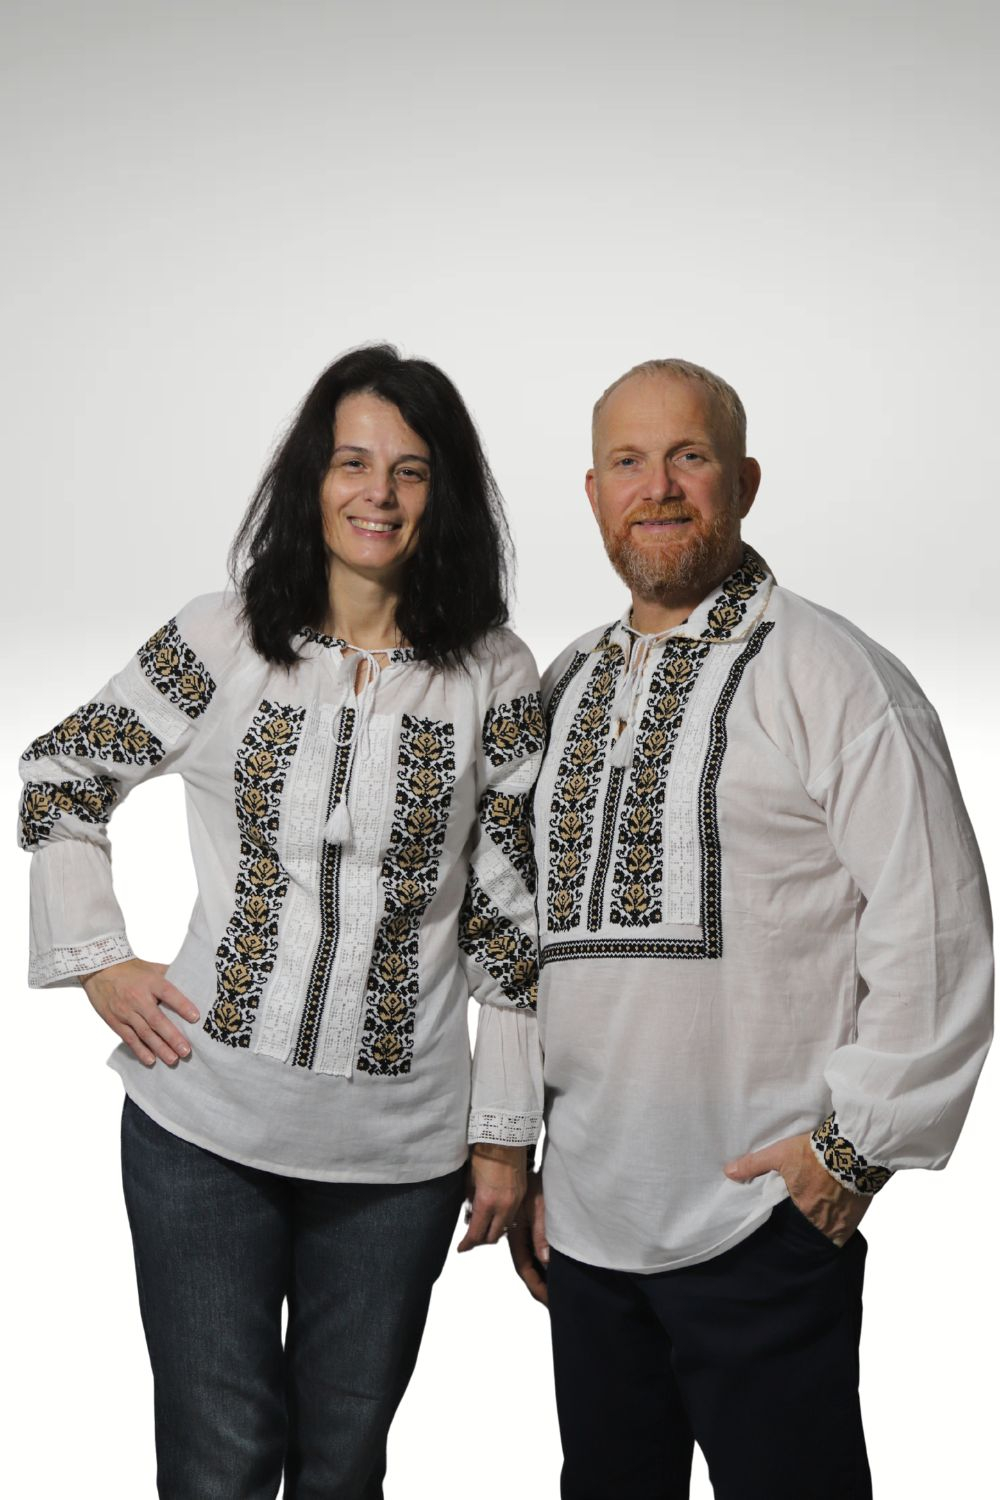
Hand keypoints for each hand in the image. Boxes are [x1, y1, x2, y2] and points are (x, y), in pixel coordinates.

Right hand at [82, 958, 199, 1066]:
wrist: (99, 970)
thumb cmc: (130, 969)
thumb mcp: (151, 968)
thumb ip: (170, 975)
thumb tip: (192, 983)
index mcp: (150, 982)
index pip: (168, 993)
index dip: (182, 1005)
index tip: (195, 1018)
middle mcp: (138, 998)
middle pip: (156, 1020)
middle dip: (172, 1037)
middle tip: (186, 1051)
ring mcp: (125, 1011)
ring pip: (144, 1033)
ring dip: (159, 1048)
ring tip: (173, 1059)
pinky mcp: (114, 1021)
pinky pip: (129, 1038)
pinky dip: (140, 1050)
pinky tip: (150, 1060)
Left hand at [457, 1143, 526, 1251]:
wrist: (505, 1137)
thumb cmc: (484, 1154)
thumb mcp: (470, 1180)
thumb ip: (470, 1200)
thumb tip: (469, 1214)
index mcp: (486, 1202)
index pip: (476, 1234)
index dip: (467, 1244)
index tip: (461, 1248)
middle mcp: (503, 1206)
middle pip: (493, 1237)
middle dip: (481, 1240)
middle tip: (471, 1237)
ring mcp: (515, 1201)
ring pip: (505, 1227)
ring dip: (494, 1229)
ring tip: (483, 1222)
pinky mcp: (522, 1194)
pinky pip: (513, 1215)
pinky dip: (503, 1218)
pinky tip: (495, 1211)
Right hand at [507, 1171, 548, 1304]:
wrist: (522, 1165)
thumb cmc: (533, 1182)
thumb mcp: (541, 1206)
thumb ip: (541, 1233)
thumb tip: (545, 1261)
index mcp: (516, 1235)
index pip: (525, 1269)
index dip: (537, 1287)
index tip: (550, 1301)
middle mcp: (516, 1237)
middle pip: (526, 1269)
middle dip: (539, 1288)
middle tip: (555, 1303)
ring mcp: (520, 1232)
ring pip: (528, 1262)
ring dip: (540, 1277)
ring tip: (555, 1290)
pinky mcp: (527, 1226)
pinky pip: (531, 1250)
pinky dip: (541, 1264)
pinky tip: (551, 1268)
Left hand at [724, 1132, 869, 1245]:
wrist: (854, 1147)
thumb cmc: (814, 1152)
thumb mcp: (779, 1154)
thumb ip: (754, 1165)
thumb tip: (728, 1173)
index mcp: (802, 1209)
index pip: (792, 1230)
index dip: (790, 1230)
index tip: (788, 1228)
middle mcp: (822, 1221)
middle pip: (812, 1231)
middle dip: (808, 1227)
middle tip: (805, 1221)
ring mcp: (843, 1221)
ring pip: (831, 1233)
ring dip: (826, 1228)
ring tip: (821, 1218)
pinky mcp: (859, 1215)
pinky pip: (849, 1230)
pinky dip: (843, 1227)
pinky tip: (839, 1217)